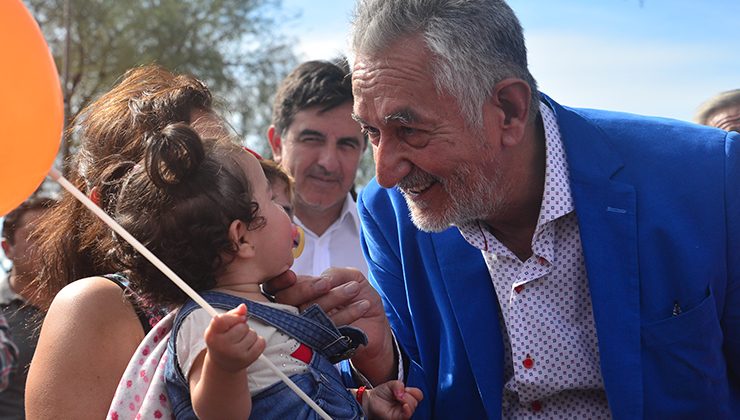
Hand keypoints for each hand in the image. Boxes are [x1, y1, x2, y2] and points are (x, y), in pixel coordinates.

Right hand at [204, 304, 264, 371]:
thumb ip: (231, 314)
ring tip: (241, 342)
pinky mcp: (248, 360)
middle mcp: (222, 346)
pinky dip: (258, 342)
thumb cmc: (222, 341)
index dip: (233, 317)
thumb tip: (243, 307)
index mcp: (211, 336)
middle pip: (242, 326)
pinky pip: (261, 342)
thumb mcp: (220, 327)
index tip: (238, 318)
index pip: (222, 319)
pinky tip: (248, 347)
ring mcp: (235, 354)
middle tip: (236, 335)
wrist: (223, 364)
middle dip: (242, 327)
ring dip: (250, 335)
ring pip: (253, 334)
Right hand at [263, 267, 395, 383]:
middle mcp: (297, 309)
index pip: (278, 285)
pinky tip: (363, 305)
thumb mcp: (350, 277)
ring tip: (354, 288)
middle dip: (306, 289)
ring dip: (332, 298)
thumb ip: (334, 274)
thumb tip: (323, 279)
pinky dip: (346, 314)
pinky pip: (325, 329)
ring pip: (306, 313)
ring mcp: (305, 328)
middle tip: (328, 283)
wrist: (376, 323)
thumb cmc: (359, 296)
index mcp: (301, 290)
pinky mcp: (319, 343)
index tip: (297, 276)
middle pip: (285, 300)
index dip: (282, 281)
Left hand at [363, 380, 422, 419]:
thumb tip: (403, 392)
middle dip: (408, 395)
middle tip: (398, 394)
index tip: (406, 388)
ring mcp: (402, 412)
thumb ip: (398, 384)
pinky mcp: (398, 417)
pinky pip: (407, 416)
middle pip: (416, 401)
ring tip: (397, 398)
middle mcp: (406, 404)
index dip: (414, 391)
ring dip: (406, 400)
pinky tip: (404, 405)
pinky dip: (407, 410)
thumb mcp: (391, 384)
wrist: (371, 399)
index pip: (418, 395)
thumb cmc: (381, 393)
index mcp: (407, 396)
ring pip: (412, 407)